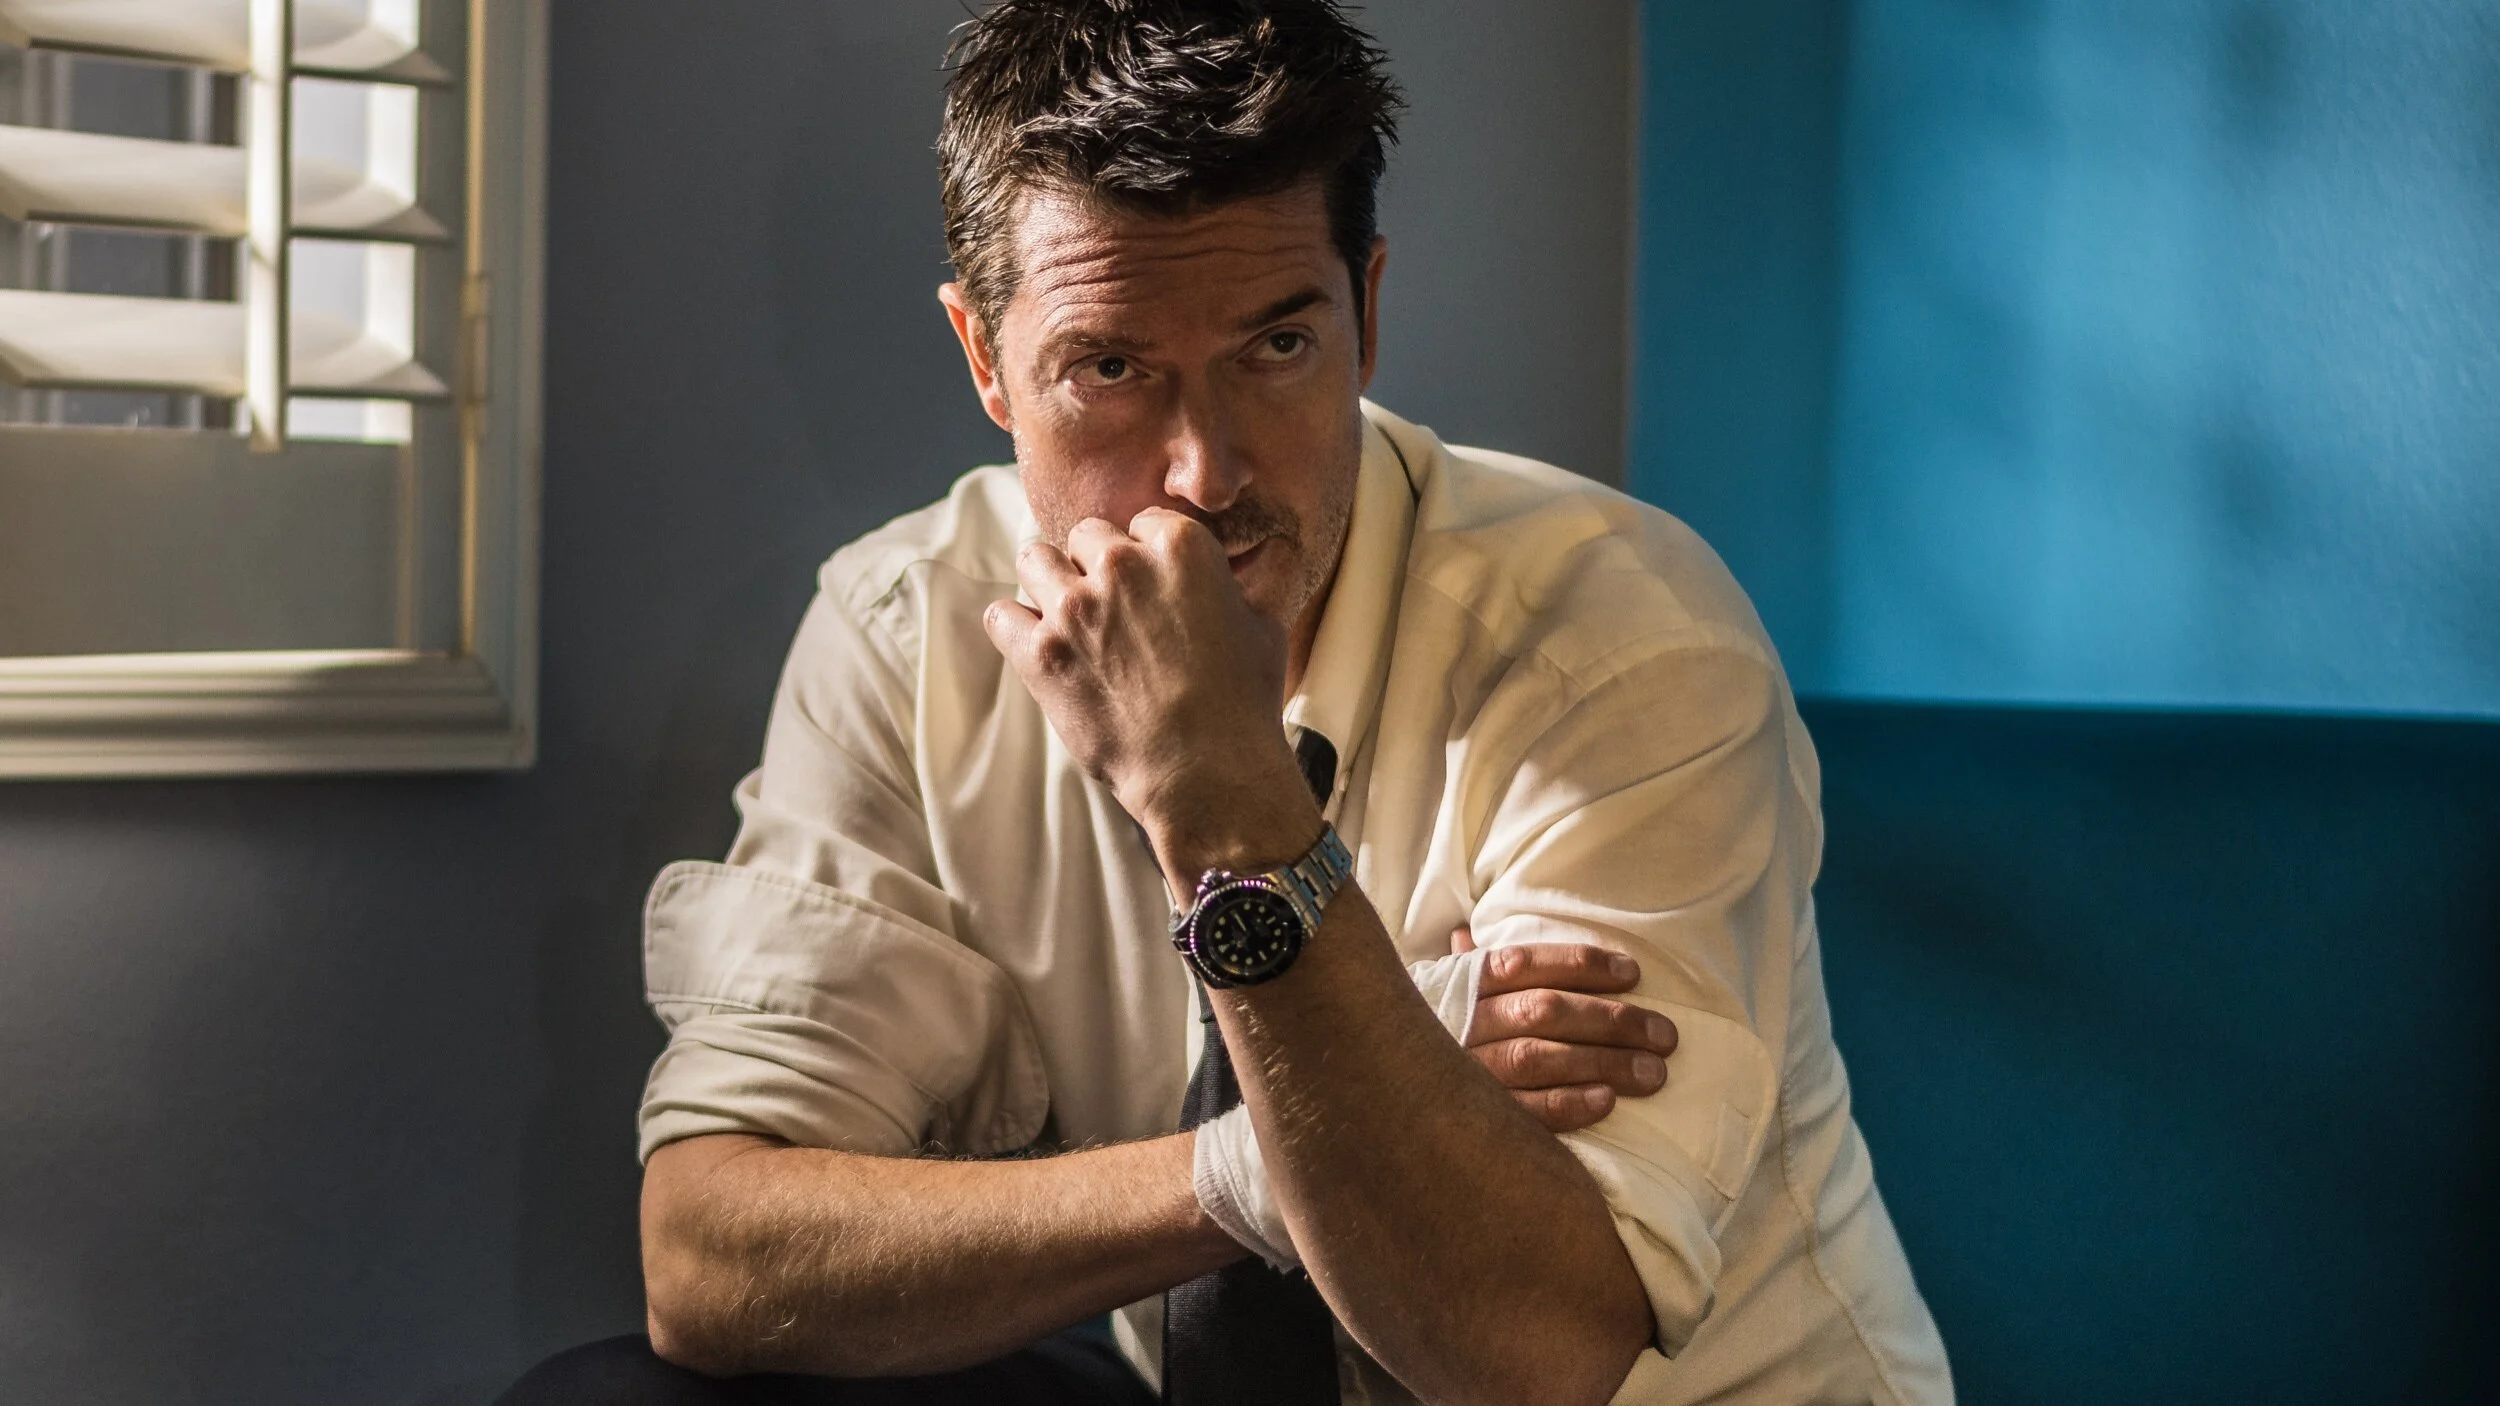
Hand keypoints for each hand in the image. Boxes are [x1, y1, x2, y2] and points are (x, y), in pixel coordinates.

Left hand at [982, 509, 1312, 873]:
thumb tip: (1264, 553)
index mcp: (1180, 546)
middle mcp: (1122, 565)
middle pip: (1086, 537)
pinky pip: (1001, 615)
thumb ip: (1252, 578)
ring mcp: (1076, 608)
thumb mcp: (1265, 625)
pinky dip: (1016, 629)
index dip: (1147, 556)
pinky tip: (1039, 648)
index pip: (1142, 523)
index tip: (1151, 590)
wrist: (1209, 774)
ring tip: (1071, 623)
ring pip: (1035, 561)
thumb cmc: (1244, 703)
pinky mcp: (1041, 653)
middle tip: (1114, 614)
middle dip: (1096, 567)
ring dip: (1050, 585)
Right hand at [1453, 926, 1678, 1133]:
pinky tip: (1606, 1101)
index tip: (1632, 973)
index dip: (1580, 965)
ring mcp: (1469, 1071)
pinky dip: (1567, 1104)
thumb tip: (1465, 931)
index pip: (1525, 963)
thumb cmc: (1435, 1034)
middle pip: (1544, 1011)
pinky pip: (1524, 1112)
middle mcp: (1466, 1023)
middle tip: (1664, 1035)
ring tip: (1653, 1073)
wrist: (1387, 1092)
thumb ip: (1465, 964)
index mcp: (1465, 983)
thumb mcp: (1441, 991)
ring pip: (1538, 1059)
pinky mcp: (1477, 1118)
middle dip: (1610, 1020)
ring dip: (1602, 1063)